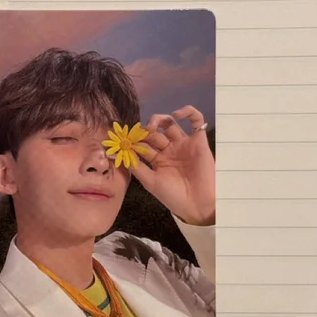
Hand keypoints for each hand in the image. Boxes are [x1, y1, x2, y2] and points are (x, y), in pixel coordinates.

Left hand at [129, 105, 215, 224]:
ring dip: (158, 120)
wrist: (196, 204)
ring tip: (151, 127)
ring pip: (170, 123)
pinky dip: (189, 111)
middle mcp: (169, 149)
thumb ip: (136, 166)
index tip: (123, 139)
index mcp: (157, 159)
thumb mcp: (150, 181)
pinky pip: (196, 120)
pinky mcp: (198, 141)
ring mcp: (183, 144)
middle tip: (137, 134)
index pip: (143, 144)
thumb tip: (118, 153)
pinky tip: (177, 114)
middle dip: (144, 131)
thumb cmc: (172, 195)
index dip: (133, 140)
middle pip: (154, 132)